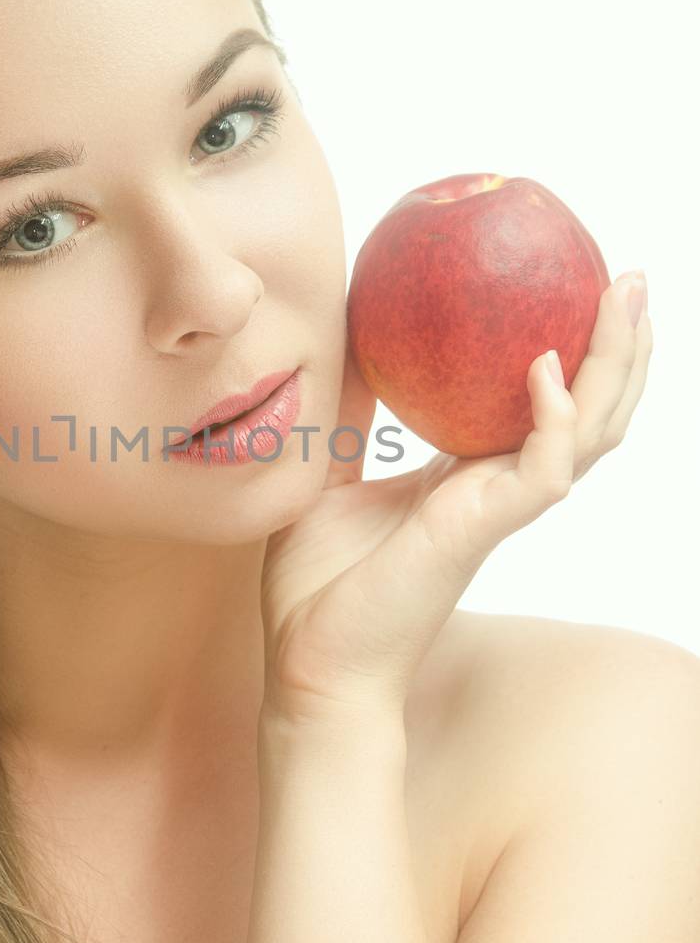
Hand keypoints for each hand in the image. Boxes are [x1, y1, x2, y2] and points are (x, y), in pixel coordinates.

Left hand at [259, 271, 651, 730]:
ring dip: (614, 366)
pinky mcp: (483, 530)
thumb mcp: (327, 474)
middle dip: (619, 345)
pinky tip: (545, 369)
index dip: (569, 350)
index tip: (575, 284)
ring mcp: (497, 509)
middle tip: (631, 277)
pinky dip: (553, 418)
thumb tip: (341, 342)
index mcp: (465, 476)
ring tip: (626, 299)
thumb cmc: (318, 587)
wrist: (310, 664)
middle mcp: (495, 488)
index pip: (540, 405)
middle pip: (589, 410)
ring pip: (588, 433)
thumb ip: (348, 415)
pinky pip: (540, 469)